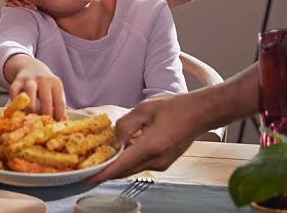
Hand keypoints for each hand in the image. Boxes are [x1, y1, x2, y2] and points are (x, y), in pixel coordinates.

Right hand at [6, 54, 65, 119]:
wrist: (32, 67)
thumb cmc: (45, 84)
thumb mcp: (55, 89)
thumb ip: (58, 102)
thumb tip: (62, 121)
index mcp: (55, 83)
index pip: (60, 102)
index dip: (59, 114)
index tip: (56, 122)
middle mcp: (43, 80)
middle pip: (46, 99)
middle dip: (45, 114)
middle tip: (44, 122)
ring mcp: (29, 80)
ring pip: (29, 95)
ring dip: (30, 109)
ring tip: (31, 117)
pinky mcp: (17, 81)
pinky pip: (14, 92)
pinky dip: (15, 102)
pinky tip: (19, 109)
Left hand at [87, 92, 203, 182]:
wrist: (198, 113)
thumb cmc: (173, 108)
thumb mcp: (143, 110)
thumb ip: (124, 125)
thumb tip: (113, 139)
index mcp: (151, 147)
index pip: (121, 165)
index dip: (103, 173)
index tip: (88, 178)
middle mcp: (156, 160)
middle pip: (125, 171)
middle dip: (105, 171)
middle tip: (87, 168)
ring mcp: (161, 164)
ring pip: (132, 169)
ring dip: (116, 166)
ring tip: (98, 160)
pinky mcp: (163, 163)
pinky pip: (140, 165)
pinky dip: (127, 162)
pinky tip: (118, 153)